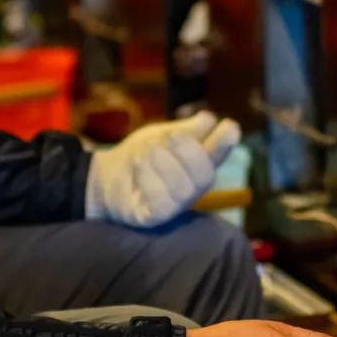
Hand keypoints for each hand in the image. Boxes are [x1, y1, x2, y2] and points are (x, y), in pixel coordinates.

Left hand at [85, 110, 241, 227]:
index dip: (226, 144)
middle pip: (205, 174)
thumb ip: (187, 130)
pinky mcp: (155, 217)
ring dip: (160, 160)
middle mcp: (192, 189)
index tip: (229, 126)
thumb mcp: (163, 135)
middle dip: (188, 150)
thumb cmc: (141, 155)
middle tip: (169, 137)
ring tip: (145, 155)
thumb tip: (210, 119)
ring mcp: (174, 206)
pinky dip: (147, 175)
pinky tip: (137, 168)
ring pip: (182, 186)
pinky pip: (159, 199)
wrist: (106, 173)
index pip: (218, 157)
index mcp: (198, 165)